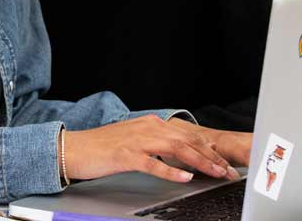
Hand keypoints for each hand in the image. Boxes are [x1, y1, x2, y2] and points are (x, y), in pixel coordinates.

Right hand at [62, 115, 235, 183]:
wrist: (73, 149)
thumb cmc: (102, 148)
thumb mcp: (134, 141)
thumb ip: (156, 144)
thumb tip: (178, 154)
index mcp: (151, 124)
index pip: (187, 135)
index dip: (209, 149)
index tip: (224, 163)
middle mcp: (147, 127)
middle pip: (187, 141)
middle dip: (211, 157)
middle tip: (227, 171)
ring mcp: (137, 140)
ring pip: (176, 149)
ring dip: (199, 162)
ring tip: (214, 173)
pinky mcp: (126, 155)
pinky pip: (153, 163)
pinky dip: (171, 170)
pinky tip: (184, 177)